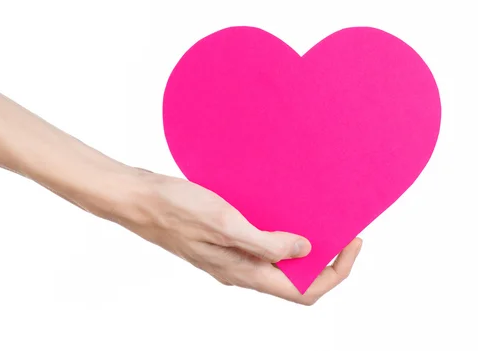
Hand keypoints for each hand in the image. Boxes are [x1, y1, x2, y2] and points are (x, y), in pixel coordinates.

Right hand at [116, 170, 362, 305]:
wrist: (138, 199)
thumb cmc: (175, 209)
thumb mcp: (224, 223)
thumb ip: (266, 243)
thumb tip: (304, 251)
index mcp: (244, 272)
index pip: (304, 292)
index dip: (336, 272)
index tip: (353, 242)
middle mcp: (240, 270)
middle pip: (295, 279)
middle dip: (325, 258)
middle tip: (340, 228)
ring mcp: (230, 257)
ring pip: (278, 263)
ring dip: (302, 245)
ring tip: (316, 217)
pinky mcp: (222, 241)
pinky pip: (261, 245)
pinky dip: (279, 233)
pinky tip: (280, 209)